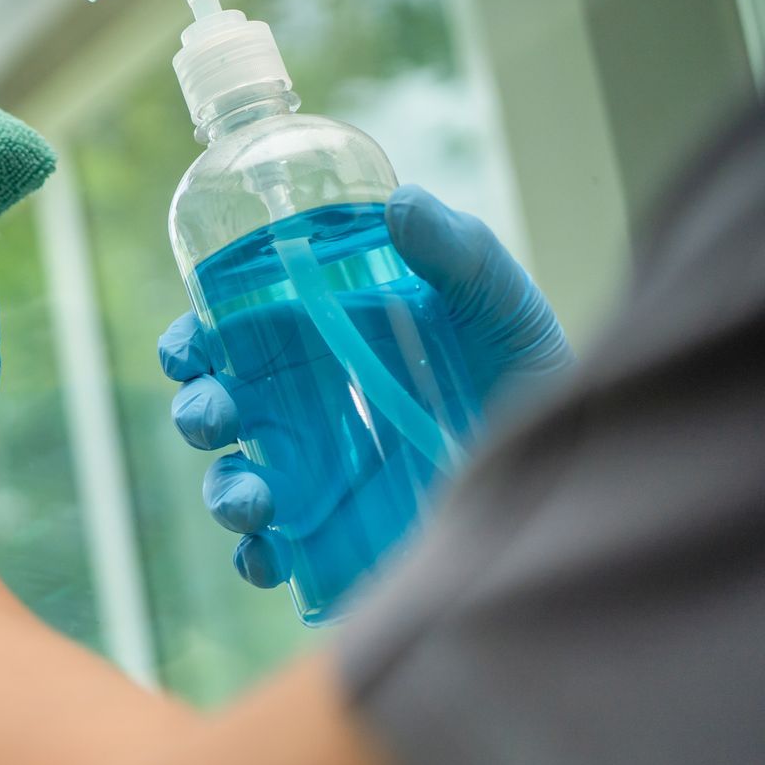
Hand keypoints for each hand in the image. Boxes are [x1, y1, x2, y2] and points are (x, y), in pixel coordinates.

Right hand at [158, 185, 572, 587]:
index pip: (225, 337)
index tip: (190, 350)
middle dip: (197, 414)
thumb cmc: (524, 365)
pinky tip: (267, 558)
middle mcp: (298, 410)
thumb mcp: (495, 299)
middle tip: (215, 418)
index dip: (190, 343)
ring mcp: (310, 476)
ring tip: (251, 504)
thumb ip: (456, 250)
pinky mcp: (331, 537)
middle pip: (215, 409)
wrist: (574, 459)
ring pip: (233, 483)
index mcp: (310, 344)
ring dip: (224, 492)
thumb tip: (399, 205)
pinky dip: (254, 559)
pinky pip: (270, 553)